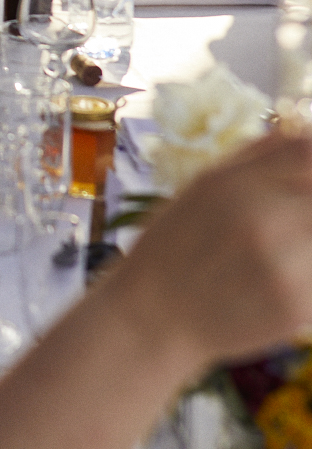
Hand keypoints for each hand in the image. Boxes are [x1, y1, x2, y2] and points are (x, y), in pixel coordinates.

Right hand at [116, 129, 311, 372]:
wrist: (153, 318)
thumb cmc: (174, 245)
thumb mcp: (203, 184)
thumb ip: (259, 155)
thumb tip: (308, 130)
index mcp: (237, 185)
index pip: (308, 154)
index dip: (311, 164)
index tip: (304, 178)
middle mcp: (265, 221)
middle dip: (308, 203)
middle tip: (292, 217)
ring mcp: (287, 267)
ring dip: (309, 237)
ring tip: (289, 243)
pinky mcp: (299, 307)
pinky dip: (310, 269)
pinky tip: (287, 273)